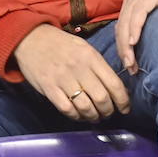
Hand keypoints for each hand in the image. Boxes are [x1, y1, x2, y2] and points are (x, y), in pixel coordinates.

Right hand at [13, 23, 129, 121]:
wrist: (32, 38)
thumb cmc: (62, 45)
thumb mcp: (84, 48)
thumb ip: (99, 66)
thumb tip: (116, 87)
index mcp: (91, 57)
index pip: (114, 83)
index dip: (123, 100)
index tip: (125, 108)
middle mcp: (79, 68)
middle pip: (101, 98)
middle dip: (108, 111)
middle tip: (108, 114)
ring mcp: (63, 79)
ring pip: (85, 106)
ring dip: (93, 116)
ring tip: (95, 117)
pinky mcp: (49, 88)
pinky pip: (66, 109)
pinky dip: (75, 116)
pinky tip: (79, 116)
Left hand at [115, 0, 157, 73]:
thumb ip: (149, 24)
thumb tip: (137, 47)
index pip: (121, 26)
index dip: (122, 48)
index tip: (129, 66)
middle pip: (121, 24)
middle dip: (123, 49)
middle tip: (130, 68)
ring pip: (127, 19)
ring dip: (126, 43)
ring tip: (131, 61)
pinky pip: (140, 11)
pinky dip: (134, 27)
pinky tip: (134, 41)